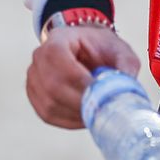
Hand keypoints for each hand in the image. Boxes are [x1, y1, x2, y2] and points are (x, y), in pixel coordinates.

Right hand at [25, 26, 139, 128]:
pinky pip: (47, 114)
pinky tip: (84, 118)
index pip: (57, 56)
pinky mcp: (36, 96)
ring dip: (74, 114)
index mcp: (59, 39)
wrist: (88, 51)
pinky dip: (67, 121)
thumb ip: (126, 66)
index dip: (77, 78)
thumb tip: (125, 92)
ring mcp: (34, 77)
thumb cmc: (102, 49)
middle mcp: (40, 56)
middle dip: (78, 101)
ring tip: (95, 113)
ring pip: (49, 103)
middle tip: (100, 109)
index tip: (98, 92)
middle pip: (52, 85)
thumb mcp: (120, 51)